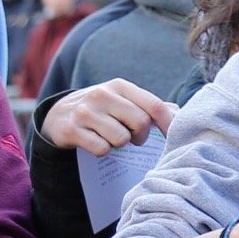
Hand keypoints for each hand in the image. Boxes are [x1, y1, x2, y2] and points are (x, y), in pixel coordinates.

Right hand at [40, 79, 174, 155]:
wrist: (59, 115)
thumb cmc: (102, 109)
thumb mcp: (123, 100)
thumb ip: (149, 106)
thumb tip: (179, 114)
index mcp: (120, 86)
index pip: (153, 105)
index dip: (167, 123)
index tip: (172, 136)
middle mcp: (102, 95)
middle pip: (140, 123)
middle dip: (141, 136)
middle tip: (133, 138)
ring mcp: (86, 112)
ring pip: (121, 139)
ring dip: (120, 144)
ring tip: (112, 138)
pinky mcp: (72, 129)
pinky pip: (102, 149)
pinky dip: (103, 151)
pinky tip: (97, 143)